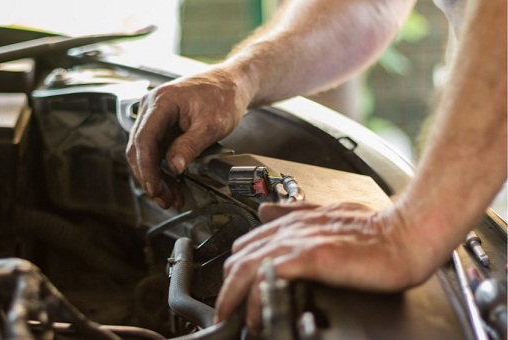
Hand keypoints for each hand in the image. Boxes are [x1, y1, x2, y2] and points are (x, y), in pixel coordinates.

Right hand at [126, 66, 252, 208]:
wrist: (233, 84)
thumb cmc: (224, 96)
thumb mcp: (211, 125)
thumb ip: (190, 145)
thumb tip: (174, 168)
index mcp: (161, 102)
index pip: (144, 140)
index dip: (146, 168)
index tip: (154, 188)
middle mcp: (151, 108)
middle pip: (140, 149)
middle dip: (150, 178)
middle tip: (164, 199)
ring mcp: (155, 116)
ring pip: (147, 153)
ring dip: (157, 177)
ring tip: (171, 198)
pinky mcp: (162, 125)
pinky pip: (157, 150)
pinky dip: (163, 169)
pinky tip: (173, 185)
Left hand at [214, 202, 433, 331]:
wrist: (407, 236)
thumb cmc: (377, 232)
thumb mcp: (330, 217)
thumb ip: (297, 213)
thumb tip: (265, 210)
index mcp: (293, 223)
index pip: (246, 246)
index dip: (235, 272)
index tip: (233, 295)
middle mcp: (289, 230)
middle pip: (238, 258)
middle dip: (226, 288)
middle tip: (226, 314)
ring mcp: (298, 242)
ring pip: (244, 267)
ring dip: (231, 298)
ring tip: (232, 321)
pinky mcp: (310, 256)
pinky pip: (266, 277)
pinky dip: (253, 300)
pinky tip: (254, 317)